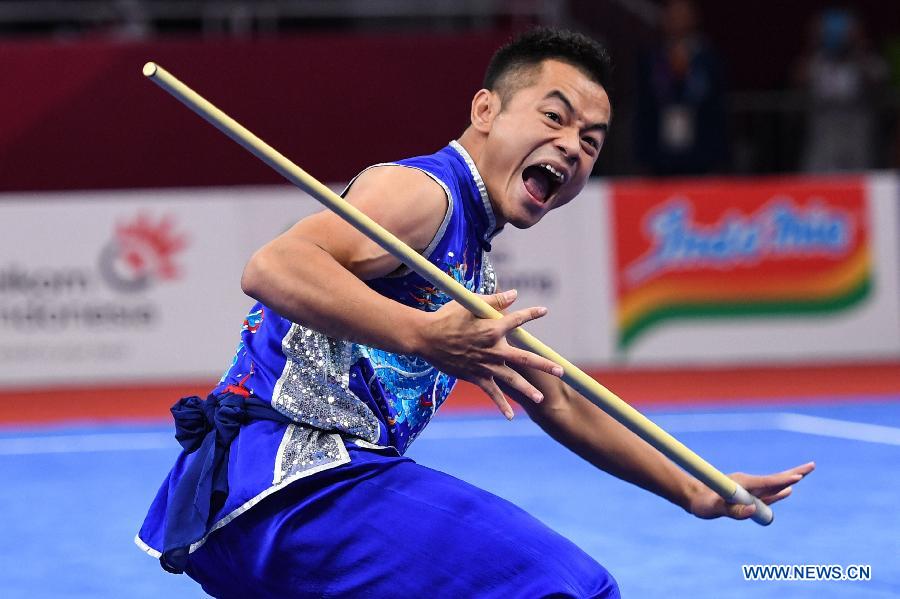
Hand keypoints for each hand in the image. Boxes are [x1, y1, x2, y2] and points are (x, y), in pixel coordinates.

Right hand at [414, 289, 563, 418]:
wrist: (426, 338)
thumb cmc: (447, 317)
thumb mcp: (469, 304)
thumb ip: (494, 301)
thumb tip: (514, 294)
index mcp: (493, 329)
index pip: (518, 321)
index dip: (532, 315)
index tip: (544, 311)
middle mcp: (493, 349)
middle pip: (525, 358)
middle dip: (544, 365)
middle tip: (560, 371)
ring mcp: (485, 366)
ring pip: (512, 380)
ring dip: (527, 390)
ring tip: (541, 399)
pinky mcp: (475, 376)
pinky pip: (492, 393)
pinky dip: (501, 405)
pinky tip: (510, 416)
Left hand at [687, 462, 815, 519]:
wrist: (692, 495)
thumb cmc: (702, 503)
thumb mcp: (715, 509)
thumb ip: (733, 511)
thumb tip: (752, 511)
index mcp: (743, 484)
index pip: (768, 483)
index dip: (783, 481)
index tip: (799, 477)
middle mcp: (748, 483)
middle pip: (775, 479)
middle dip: (794, 473)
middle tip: (812, 466)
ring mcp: (747, 488)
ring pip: (772, 485)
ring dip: (788, 481)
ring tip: (802, 476)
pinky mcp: (745, 493)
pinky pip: (765, 493)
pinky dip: (778, 490)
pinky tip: (785, 491)